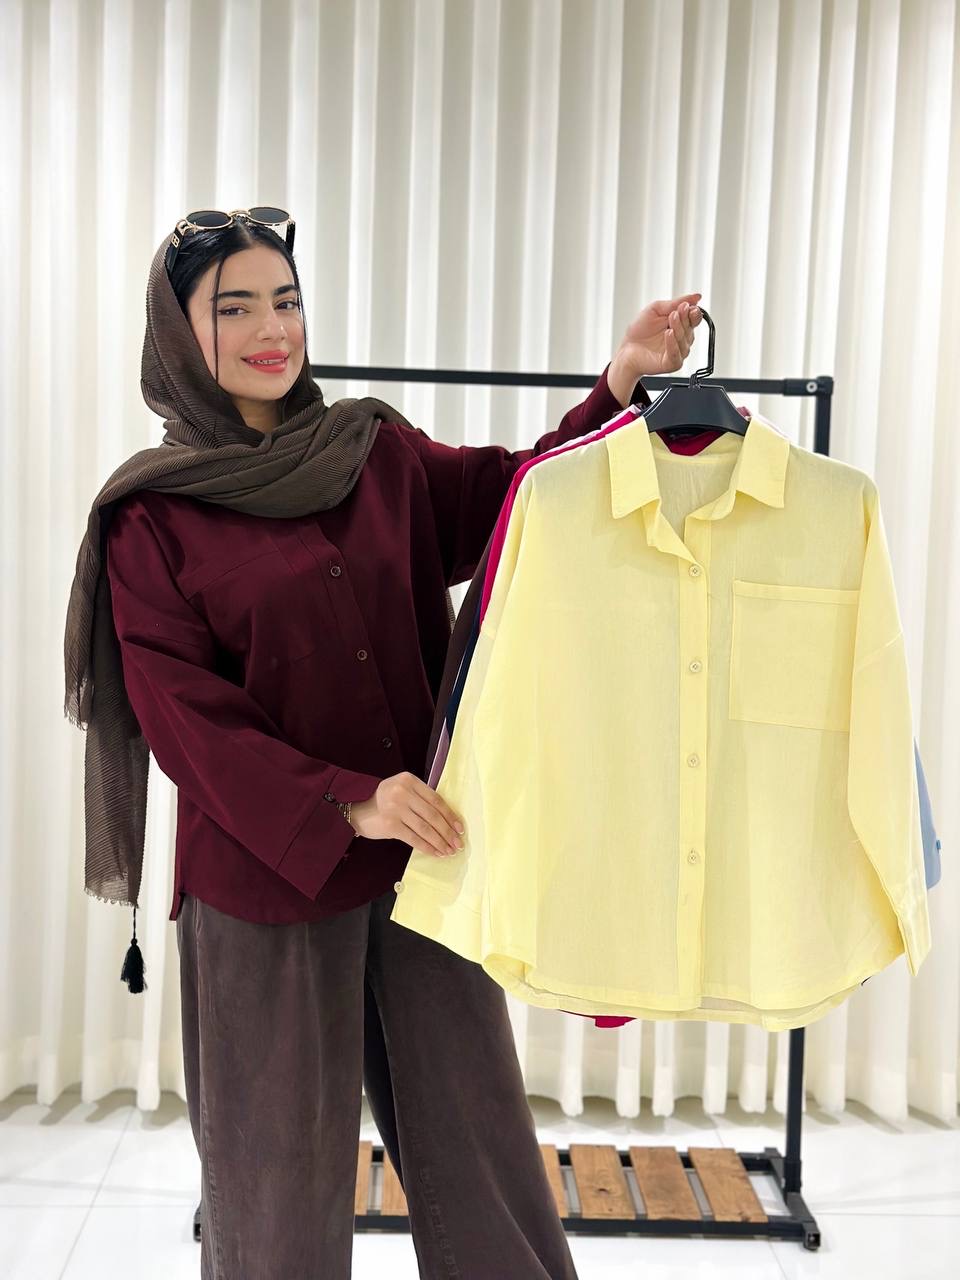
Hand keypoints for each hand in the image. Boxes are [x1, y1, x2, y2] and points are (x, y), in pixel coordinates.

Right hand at [351, 772, 465, 857]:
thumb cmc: (383, 801)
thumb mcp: (401, 790)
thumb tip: (447, 819)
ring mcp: (395, 808)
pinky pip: (414, 838)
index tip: (460, 828)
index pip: (436, 799)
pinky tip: (435, 853)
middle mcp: (403, 792)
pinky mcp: (390, 825)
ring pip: (425, 828)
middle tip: (458, 844)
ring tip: (449, 851)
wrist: (356, 810)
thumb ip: (420, 797)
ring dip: (440, 842)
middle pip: (433, 815)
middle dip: (448, 832)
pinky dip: (427, 847)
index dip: (450, 815)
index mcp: (409, 780)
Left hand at [607, 293, 703, 405]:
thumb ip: (675, 303)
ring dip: (678, 328)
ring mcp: (677, 351)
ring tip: (671, 320)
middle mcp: (681, 339)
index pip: (694, 318)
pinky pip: (676, 354)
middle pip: (690, 328)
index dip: (693, 312)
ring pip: (684, 340)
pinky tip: (669, 334)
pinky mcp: (671, 363)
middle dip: (684, 318)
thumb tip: (696, 297)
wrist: (626, 349)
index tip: (686, 306)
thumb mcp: (656, 309)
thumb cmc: (639, 330)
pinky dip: (673, 344)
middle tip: (677, 312)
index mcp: (680, 325)